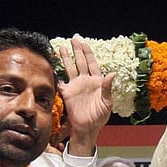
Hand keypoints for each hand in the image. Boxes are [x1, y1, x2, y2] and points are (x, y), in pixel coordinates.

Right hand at [57, 37, 114, 155]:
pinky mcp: (67, 93)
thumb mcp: (107, 102)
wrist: (87, 128)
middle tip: (74, 38)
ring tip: (62, 47)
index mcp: (97, 82)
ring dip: (67, 58)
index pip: (92, 64)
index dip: (88, 54)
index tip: (84, 43)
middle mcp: (86, 81)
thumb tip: (113, 73)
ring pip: (70, 68)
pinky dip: (56, 74)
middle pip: (81, 62)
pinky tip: (53, 66)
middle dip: (77, 50)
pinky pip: (61, 81)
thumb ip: (107, 88)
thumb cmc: (99, 117)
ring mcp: (76, 86)